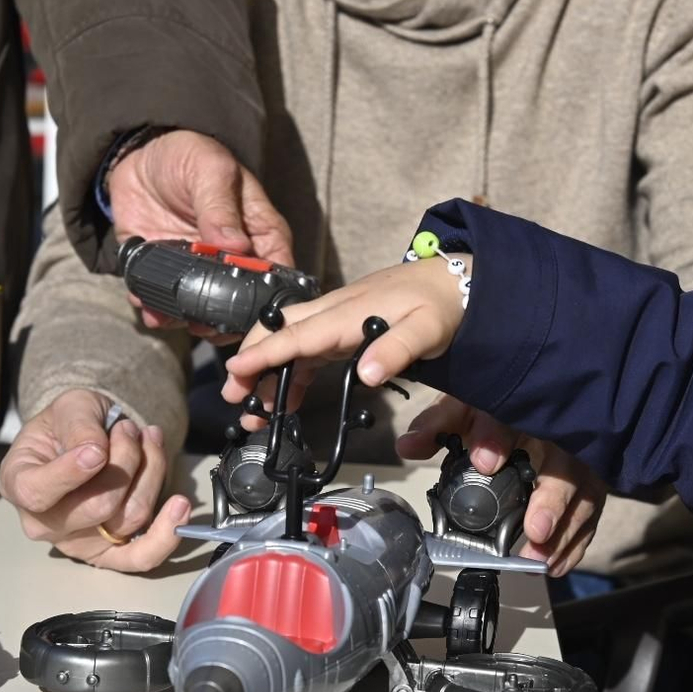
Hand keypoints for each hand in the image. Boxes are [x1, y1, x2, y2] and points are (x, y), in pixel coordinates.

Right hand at [0, 389, 190, 570]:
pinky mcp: (112, 553)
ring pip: (130, 516)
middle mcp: (44, 523)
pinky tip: (181, 505)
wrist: (89, 439)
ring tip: (148, 441)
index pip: (38, 492)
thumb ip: (78, 426)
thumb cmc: (70, 425)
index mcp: (18, 484)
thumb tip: (94, 451)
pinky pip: (141, 557)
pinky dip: (166, 534)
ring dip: (150, 472)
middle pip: (98, 505)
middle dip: (125, 460)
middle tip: (128, 429)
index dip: (70, 473)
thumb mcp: (70, 407)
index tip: (97, 449)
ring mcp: (80, 542)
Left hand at [108, 129, 294, 336]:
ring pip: (202, 312)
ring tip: (164, 312)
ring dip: (183, 318)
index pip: (276, 276)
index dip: (267, 300)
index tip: (247, 313)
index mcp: (260, 237)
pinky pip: (165, 303)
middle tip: (200, 322)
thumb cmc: (189, 157)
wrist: (141, 158)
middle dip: (221, 320)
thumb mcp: (210, 171)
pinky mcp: (170, 275)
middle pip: (240, 305)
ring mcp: (201, 272)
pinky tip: (145, 303)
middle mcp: (235, 262)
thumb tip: (236, 247)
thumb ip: (221, 208)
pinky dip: (155, 310)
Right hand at [221, 257, 469, 421]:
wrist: (458, 281)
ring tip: (254, 410)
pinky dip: (292, 373)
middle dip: (251, 362)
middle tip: (234, 397)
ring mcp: (338, 319)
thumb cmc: (442, 304)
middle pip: (280, 332)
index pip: (296, 334)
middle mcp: (335, 313)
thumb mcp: (426, 330)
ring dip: (268, 373)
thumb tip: (365, 375)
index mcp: (349, 314)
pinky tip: (287, 399)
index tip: (236, 372)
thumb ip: (395, 351)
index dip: (263, 353)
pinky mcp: (345, 327)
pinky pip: (308, 349)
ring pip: (290, 342)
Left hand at [398, 395, 605, 576]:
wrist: (536, 400)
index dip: (497, 439)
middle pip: (563, 463)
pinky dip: (574, 542)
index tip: (484, 463)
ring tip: (540, 557)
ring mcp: (579, 458)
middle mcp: (556, 431)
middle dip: (551, 498)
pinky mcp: (589, 482)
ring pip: (583, 493)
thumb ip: (436, 426)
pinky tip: (554, 563)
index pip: (511, 417)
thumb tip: (407, 446)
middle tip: (535, 529)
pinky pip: (589, 513)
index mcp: (520, 407)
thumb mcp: (463, 409)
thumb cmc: (495, 410)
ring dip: (564, 530)